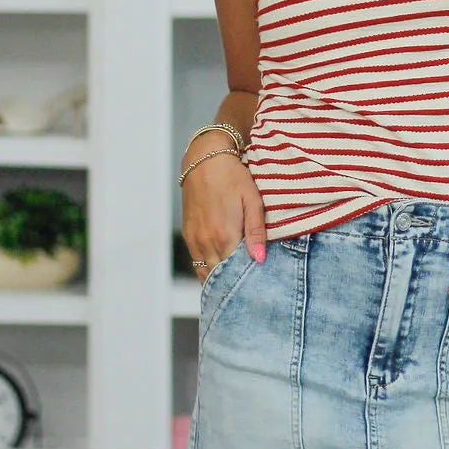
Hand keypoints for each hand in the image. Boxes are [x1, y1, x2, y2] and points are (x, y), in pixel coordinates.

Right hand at [180, 150, 266, 281]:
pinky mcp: (188, 235)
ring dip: (219, 280)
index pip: (235, 273)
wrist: (205, 159)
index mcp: (225, 235)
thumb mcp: (253, 200)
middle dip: (233, 284)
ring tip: (235, 285)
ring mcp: (195, 239)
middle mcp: (206, 242)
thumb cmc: (233, 177)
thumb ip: (256, 232)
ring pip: (205, 272)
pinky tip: (220, 272)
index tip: (259, 285)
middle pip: (219, 277)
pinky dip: (207, 270)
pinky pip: (196, 262)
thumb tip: (259, 260)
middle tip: (250, 290)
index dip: (246, 281)